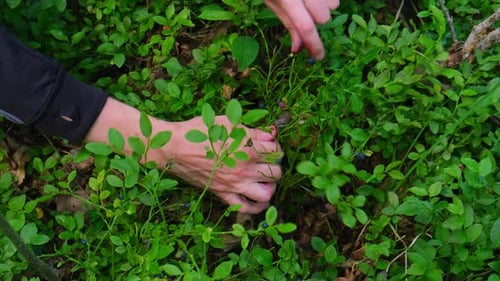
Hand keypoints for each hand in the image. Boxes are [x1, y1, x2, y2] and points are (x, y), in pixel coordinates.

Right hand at [166, 116, 281, 213]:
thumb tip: (270, 134)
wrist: (175, 148)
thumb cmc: (200, 131)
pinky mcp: (223, 194)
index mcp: (247, 148)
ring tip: (265, 180)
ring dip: (270, 187)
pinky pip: (245, 208)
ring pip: (266, 193)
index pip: (276, 151)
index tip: (268, 145)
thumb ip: (252, 130)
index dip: (275, 147)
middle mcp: (244, 168)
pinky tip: (259, 200)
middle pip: (276, 172)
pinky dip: (256, 207)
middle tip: (267, 161)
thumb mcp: (227, 123)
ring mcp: (234, 184)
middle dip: (275, 165)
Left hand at [264, 0, 339, 58]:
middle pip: (324, 17)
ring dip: (324, 5)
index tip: (319, 57)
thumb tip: (298, 49)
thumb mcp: (273, 2)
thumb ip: (289, 24)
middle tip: (305, 12)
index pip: (306, 27)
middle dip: (317, 20)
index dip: (314, 45)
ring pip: (334, 4)